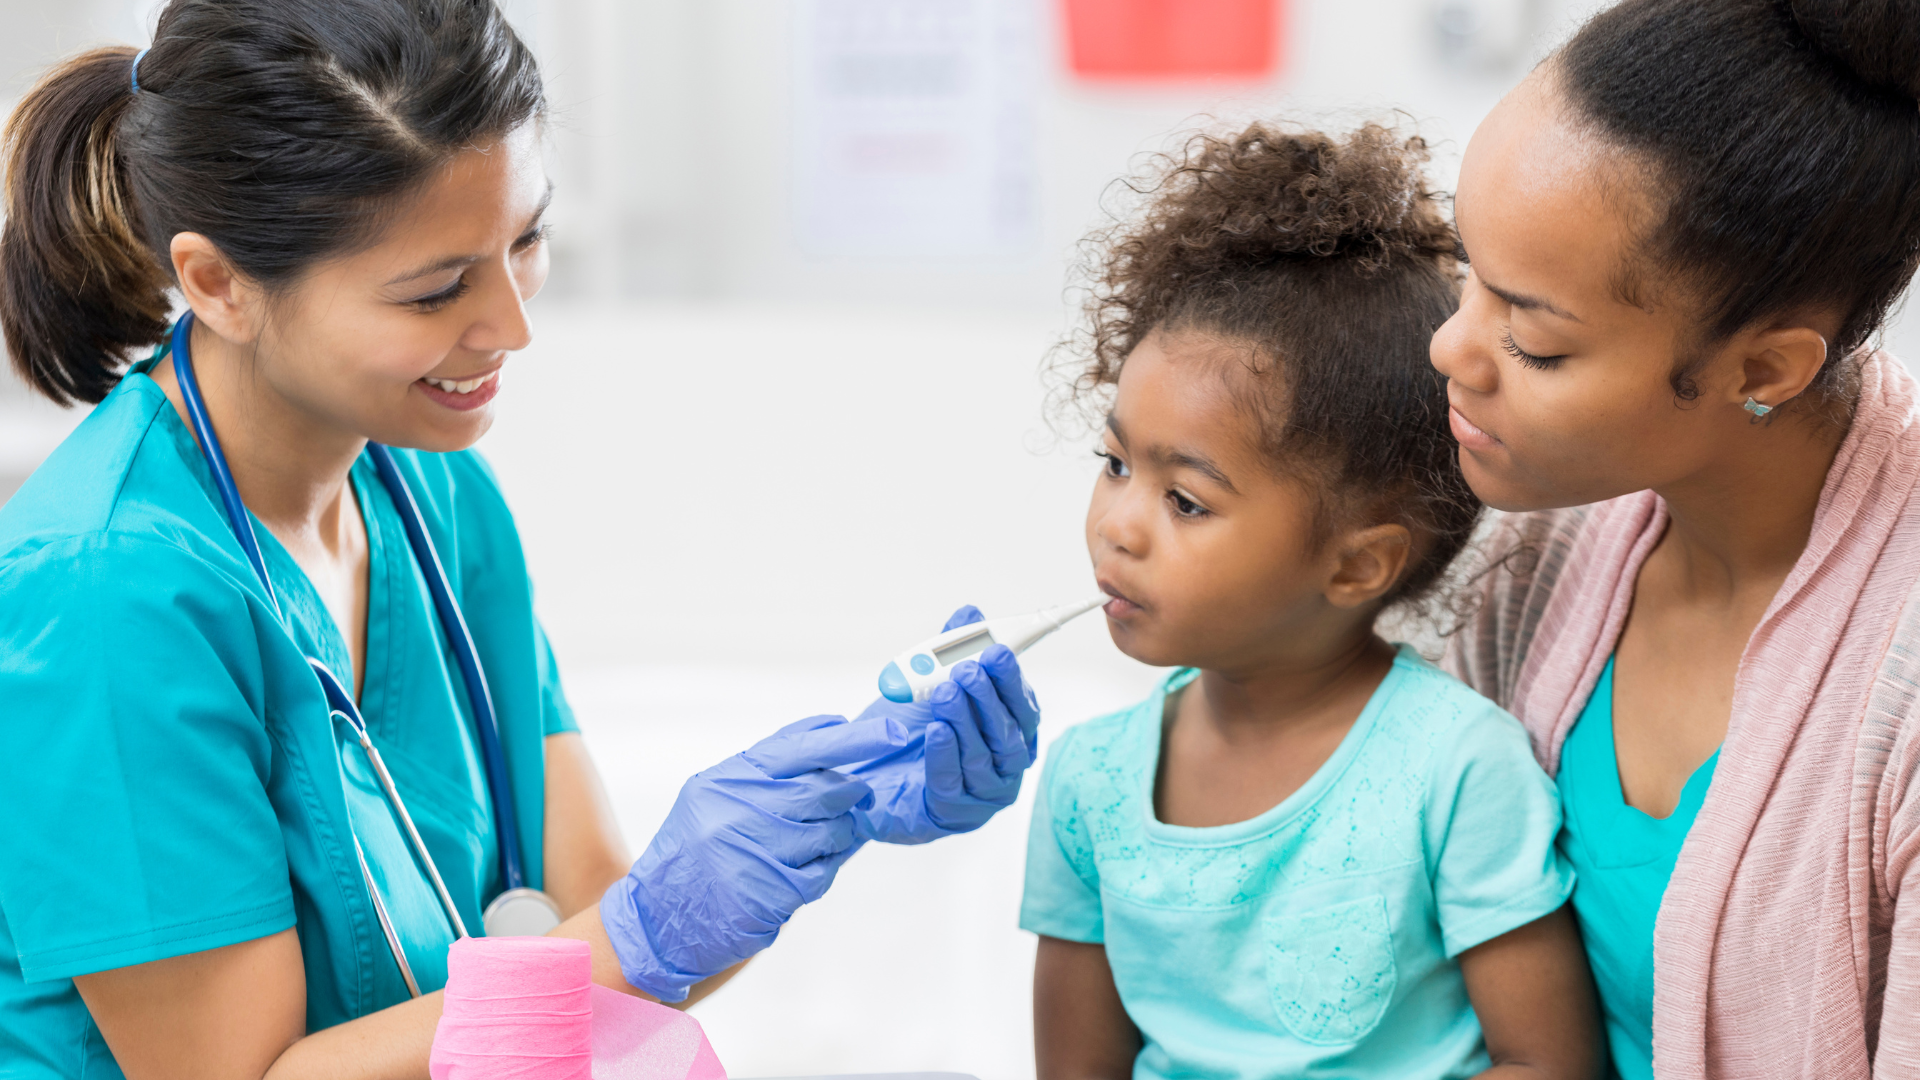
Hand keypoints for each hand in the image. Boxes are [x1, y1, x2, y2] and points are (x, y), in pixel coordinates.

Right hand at [599, 713, 905, 1001]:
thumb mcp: (717, 794)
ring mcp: (756, 852)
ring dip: (837, 835)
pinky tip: (799, 871)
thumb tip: (835, 732)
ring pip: (831, 832)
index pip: (803, 747)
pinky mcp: (771, 893)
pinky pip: (823, 873)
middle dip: (851, 792)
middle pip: (825, 790)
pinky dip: (822, 869)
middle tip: (859, 793)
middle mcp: (740, 810)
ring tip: (812, 842)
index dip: (854, 738)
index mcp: (730, 778)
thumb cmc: (695, 850)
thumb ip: (770, 768)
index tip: (894, 730)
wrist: (659, 919)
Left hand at [847, 605, 1043, 844]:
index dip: (1011, 680)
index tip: (997, 653)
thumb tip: (969, 612)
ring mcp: (983, 794)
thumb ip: (950, 651)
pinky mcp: (954, 814)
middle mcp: (1005, 765)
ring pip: (984, 757)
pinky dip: (946, 754)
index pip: (1022, 706)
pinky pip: (953, 782)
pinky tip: (936, 730)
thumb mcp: (927, 683)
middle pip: (1009, 733)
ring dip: (965, 721)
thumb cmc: (907, 730)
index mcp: (1010, 732)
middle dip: (988, 698)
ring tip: (945, 693)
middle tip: (968, 670)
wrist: (864, 773)